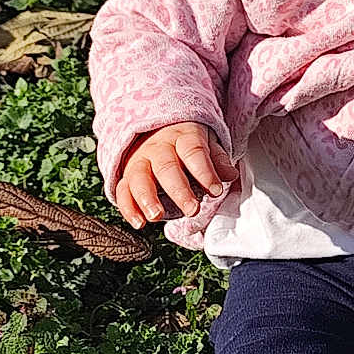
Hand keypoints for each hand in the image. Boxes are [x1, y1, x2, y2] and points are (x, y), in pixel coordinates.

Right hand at [116, 122, 239, 227]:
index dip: (205, 172)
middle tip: (192, 210)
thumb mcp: (206, 143)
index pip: (194, 152)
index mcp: (183, 137)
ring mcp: (139, 161)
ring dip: (147, 199)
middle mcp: (158, 148)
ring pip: (139, 178)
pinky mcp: (126, 176)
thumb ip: (217, 160)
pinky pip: (122, 191)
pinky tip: (139, 223)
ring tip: (157, 216)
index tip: (216, 191)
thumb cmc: (186, 143)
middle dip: (179, 191)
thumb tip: (230, 174)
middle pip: (166, 167)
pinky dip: (128, 208)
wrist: (155, 130)